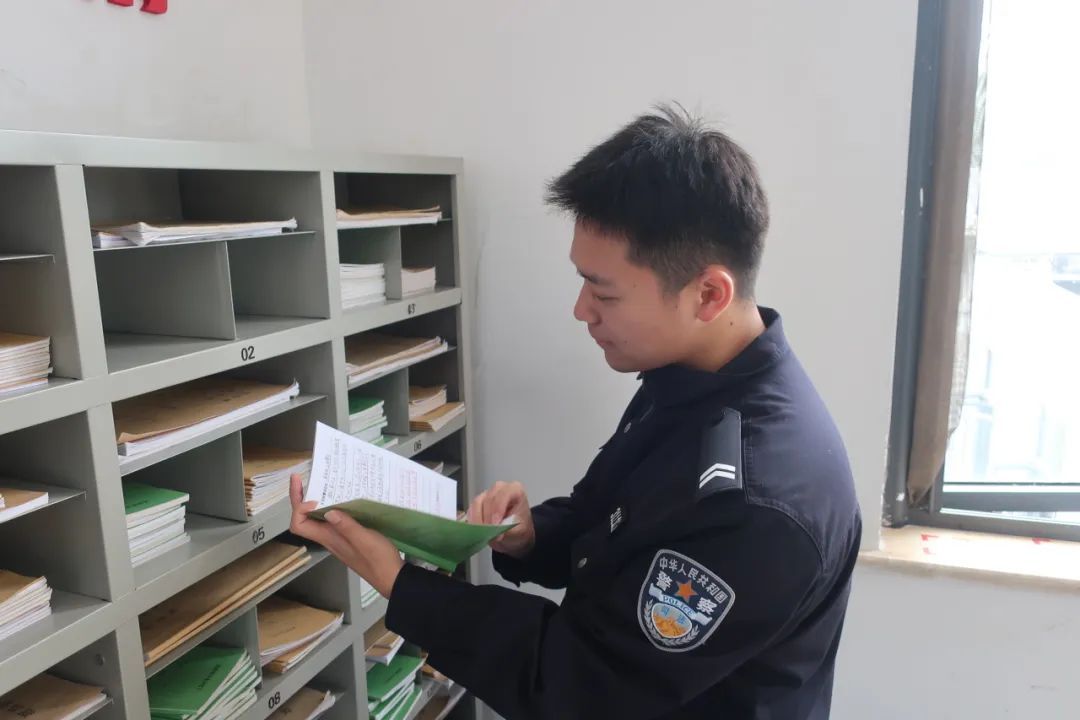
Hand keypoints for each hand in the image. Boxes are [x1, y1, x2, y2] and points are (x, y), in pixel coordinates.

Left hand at [288, 474, 403, 596]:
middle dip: (299, 498)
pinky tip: (343, 498)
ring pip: (317, 518)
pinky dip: (332, 506)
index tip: (312, 495)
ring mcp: (338, 537)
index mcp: (329, 538)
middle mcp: (329, 537)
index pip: (299, 525)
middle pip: (304, 519)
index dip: (299, 508)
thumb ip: (347, 526)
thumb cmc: (378, 559)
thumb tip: (327, 511)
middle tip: (301, 478)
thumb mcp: (365, 540)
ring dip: (315, 501)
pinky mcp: (348, 536)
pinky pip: (332, 519)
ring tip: (320, 483)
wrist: (391, 577)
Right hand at [467, 481, 534, 557]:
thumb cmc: (520, 528)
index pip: (502, 496)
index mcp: (514, 490)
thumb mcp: (518, 531)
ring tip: (483, 535)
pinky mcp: (478, 502)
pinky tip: (477, 531)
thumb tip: (496, 532)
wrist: (515, 532)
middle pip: (488, 500)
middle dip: (487, 518)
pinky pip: (471, 510)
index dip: (497, 511)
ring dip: (478, 520)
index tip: (495, 526)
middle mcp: (500, 488)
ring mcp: (487, 494)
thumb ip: (507, 529)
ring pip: (477, 504)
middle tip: (489, 535)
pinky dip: (473, 521)